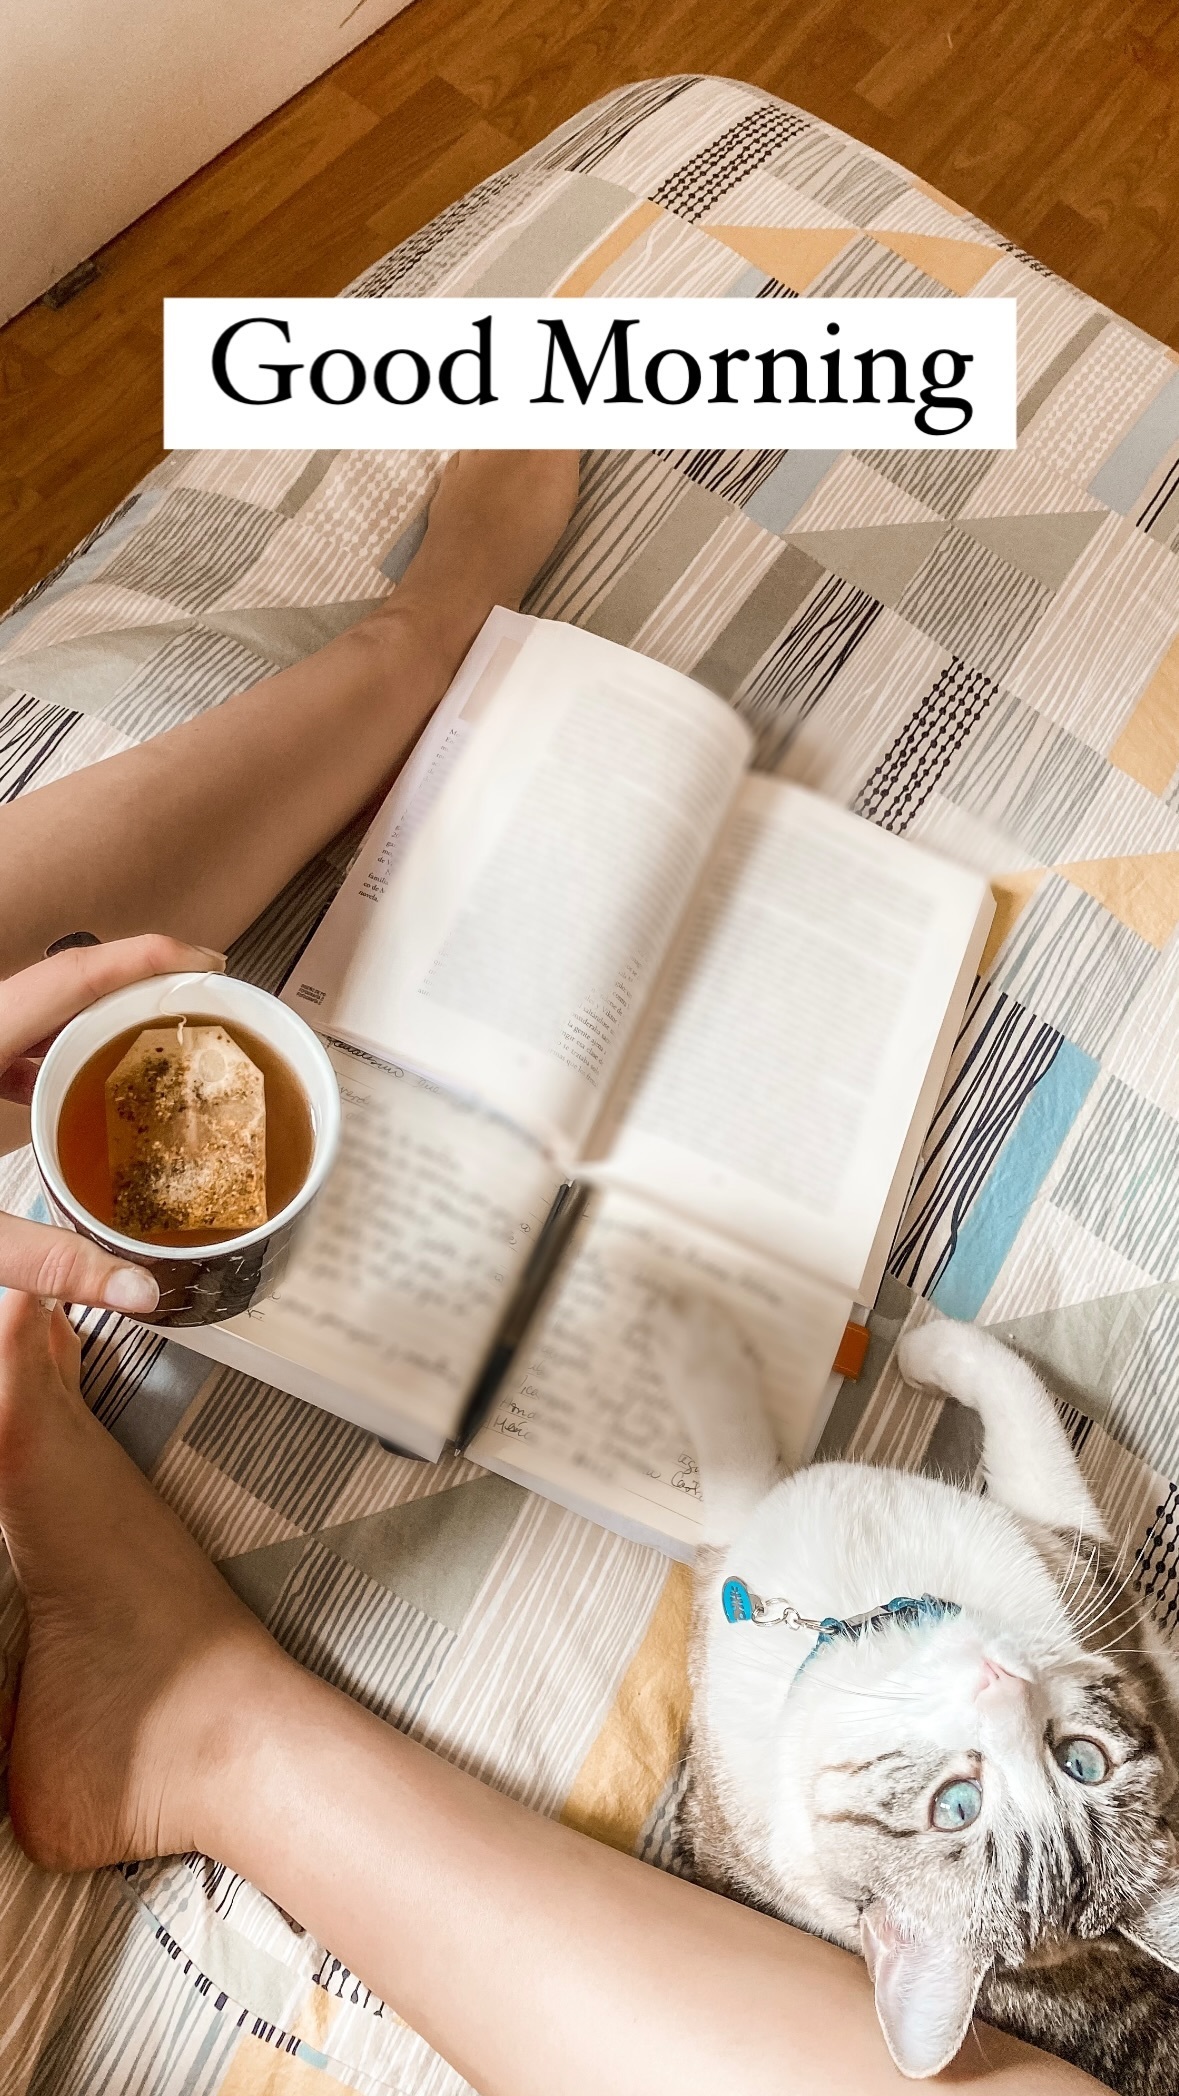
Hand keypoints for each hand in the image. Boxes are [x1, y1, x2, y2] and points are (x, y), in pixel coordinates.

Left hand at [1, 935, 225, 1310]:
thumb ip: (46, 1258)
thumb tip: (132, 1286)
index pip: (74, 978)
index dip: (147, 958)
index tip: (203, 959)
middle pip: (64, 987)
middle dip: (136, 991)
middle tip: (195, 1010)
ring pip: (34, 1014)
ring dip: (93, 1025)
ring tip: (150, 1053)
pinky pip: (9, 1043)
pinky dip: (51, 1056)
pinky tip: (70, 1094)